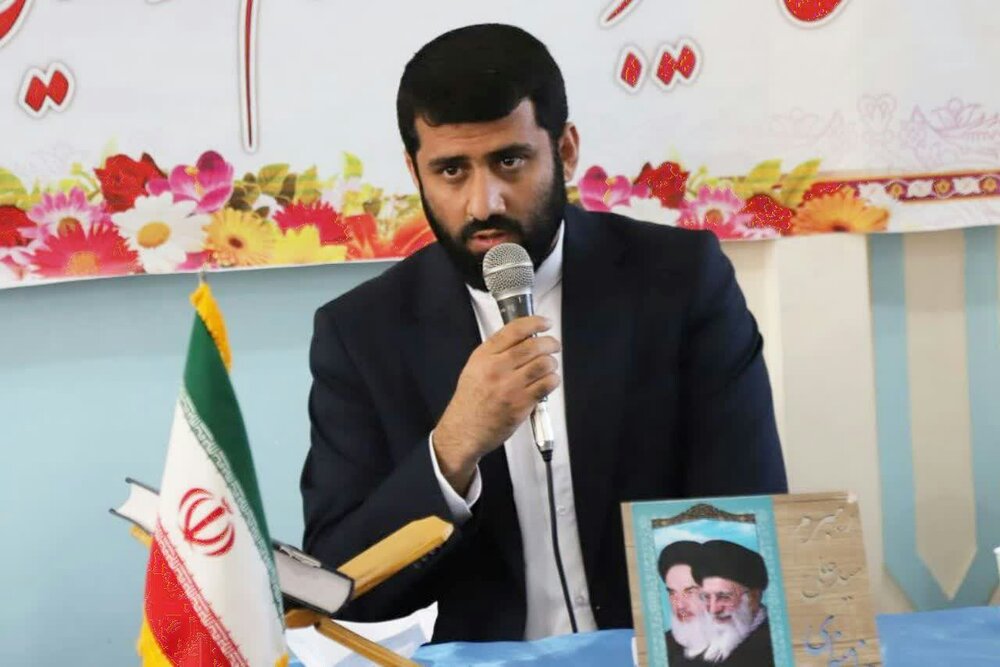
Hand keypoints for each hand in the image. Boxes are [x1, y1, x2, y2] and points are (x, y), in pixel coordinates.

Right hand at [433, 316, 560, 493]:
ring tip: (549, 366)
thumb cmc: (470, 400)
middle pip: (534, 346)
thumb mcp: (474, 367)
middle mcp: (497, 368)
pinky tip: (548, 381)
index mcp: (484, 356)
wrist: (464, 430)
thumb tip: (523, 337)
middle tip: (553, 346)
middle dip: (550, 343)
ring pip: (544, 364)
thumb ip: (496, 352)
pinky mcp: (521, 404)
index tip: (545, 323)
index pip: (514, 330)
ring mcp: (510, 387)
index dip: (535, 322)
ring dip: (552, 363)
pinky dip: (553, 380)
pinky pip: (547, 385)